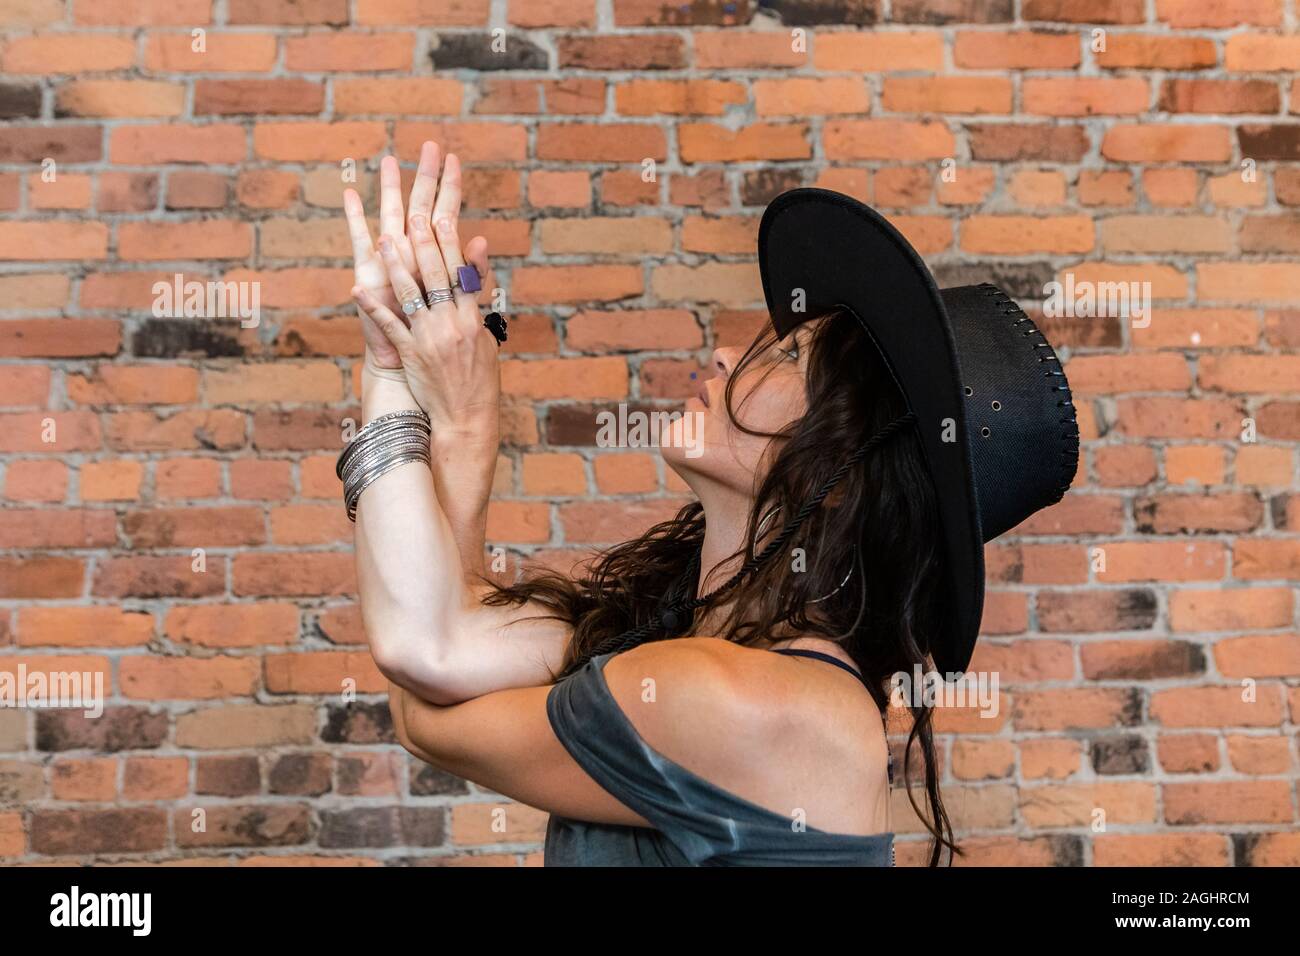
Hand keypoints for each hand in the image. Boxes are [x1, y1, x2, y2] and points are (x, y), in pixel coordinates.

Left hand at [349, 143, 499, 441]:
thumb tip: (478, 251)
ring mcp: (430, 338)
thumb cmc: (478, 376)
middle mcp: (452, 324)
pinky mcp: (411, 354)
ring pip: (411, 295)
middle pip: (436, 275)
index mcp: (472, 318)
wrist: (466, 417)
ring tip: (382, 239)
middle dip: (423, 241)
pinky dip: (373, 308)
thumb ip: (477, 294)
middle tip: (411, 210)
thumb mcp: (485, 336)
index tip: (441, 211)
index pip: (460, 271)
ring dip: (395, 266)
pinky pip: (390, 327)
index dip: (450, 240)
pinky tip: (357, 289)